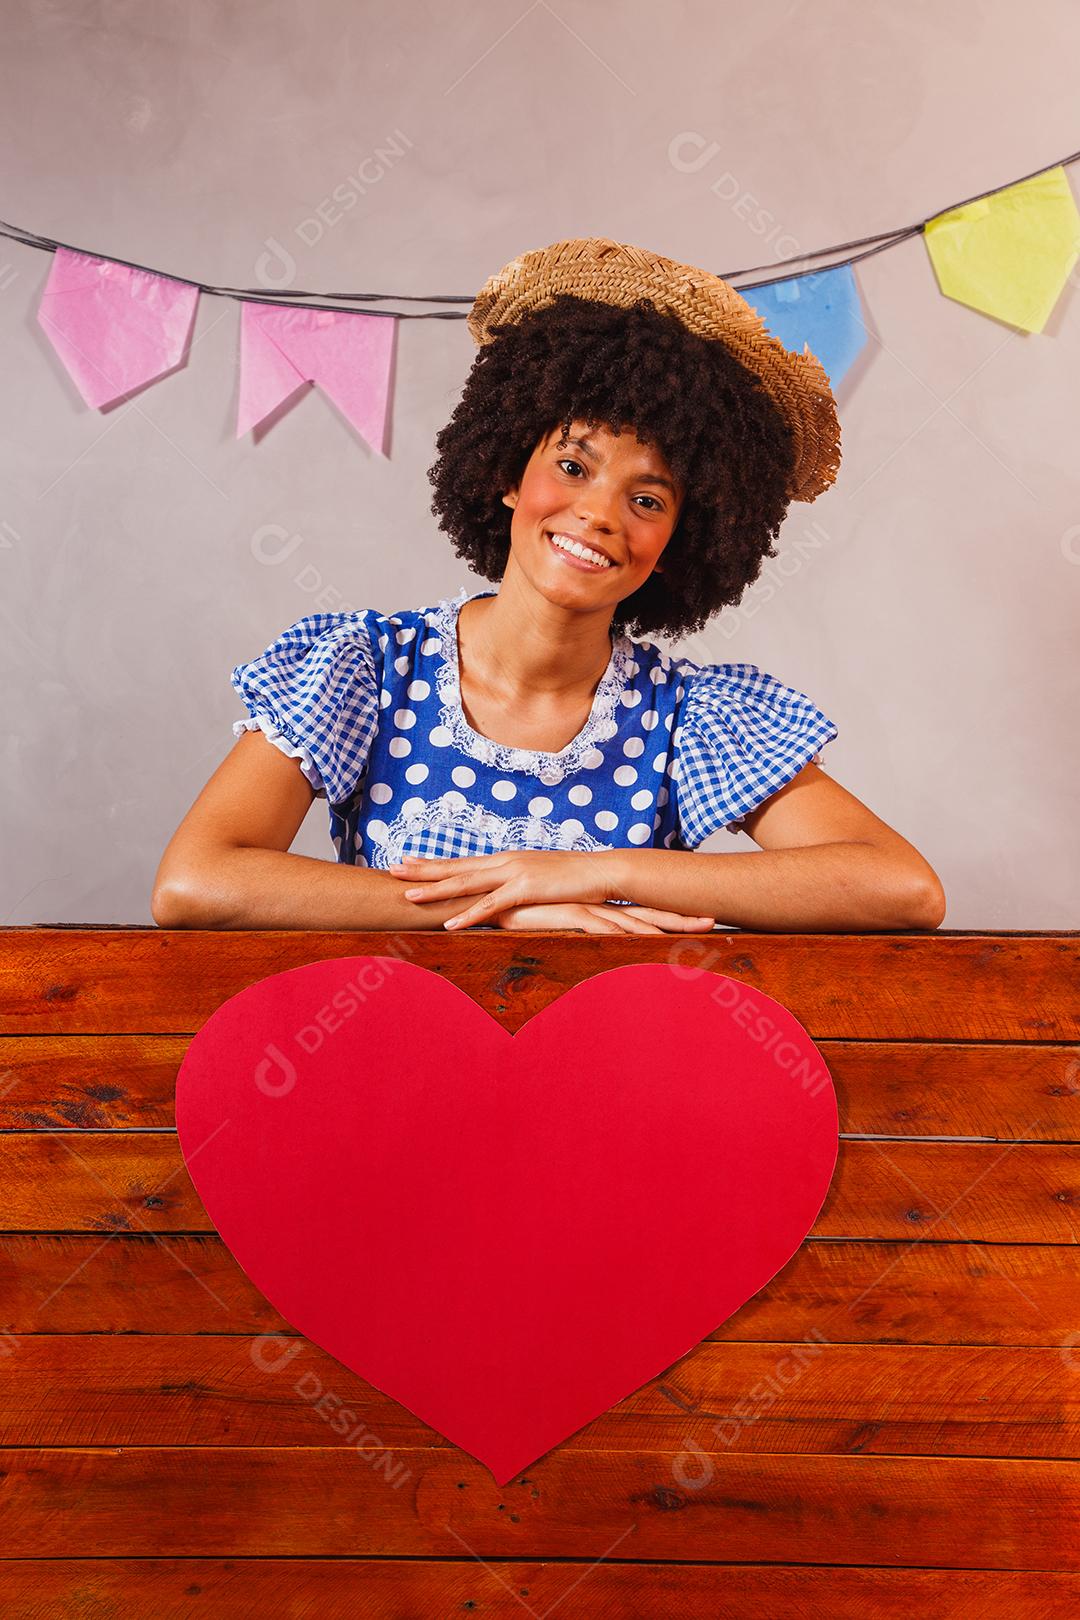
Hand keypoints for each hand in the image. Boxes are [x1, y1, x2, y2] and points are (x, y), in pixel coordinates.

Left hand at [389, 849, 617, 928]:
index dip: (432, 862)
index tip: (406, 861)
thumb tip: (503, 895)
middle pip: (456, 867)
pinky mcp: (527, 888)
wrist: (602, 872)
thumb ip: (517, 885)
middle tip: (391, 870)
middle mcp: (504, 861)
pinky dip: (469, 914)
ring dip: (435, 891)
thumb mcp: (539, 879)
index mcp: (506, 859)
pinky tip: (450, 922)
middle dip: (422, 870)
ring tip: (408, 897)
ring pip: (466, 883)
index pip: (462, 861)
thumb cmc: (572, 879)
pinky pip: (492, 904)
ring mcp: (514, 872)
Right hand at [491, 901, 714, 933]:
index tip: (699, 918)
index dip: (671, 914)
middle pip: (648, 911)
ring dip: (662, 929)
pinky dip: (625, 935)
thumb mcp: (552, 922)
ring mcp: (586, 908)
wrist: (491, 895)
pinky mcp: (570, 914)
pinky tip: (645, 941)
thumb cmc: (520, 910)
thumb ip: (570, 928)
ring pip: (632, 921)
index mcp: (598, 905)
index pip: (641, 909)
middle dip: (681, 918)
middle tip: (713, 921)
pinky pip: (603, 927)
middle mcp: (598, 904)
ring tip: (691, 935)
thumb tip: (590, 941)